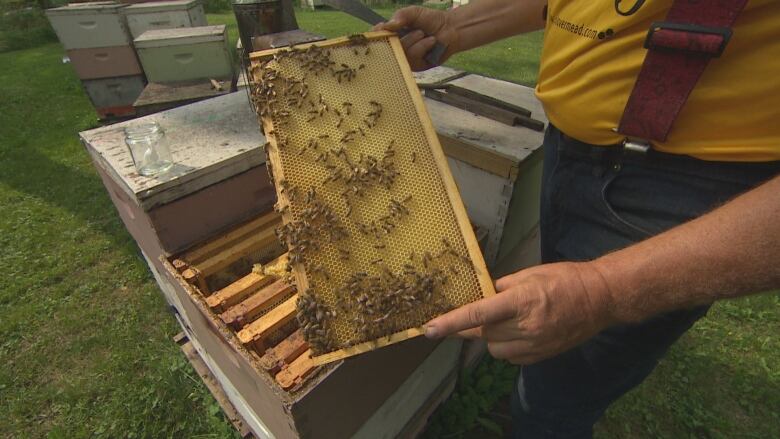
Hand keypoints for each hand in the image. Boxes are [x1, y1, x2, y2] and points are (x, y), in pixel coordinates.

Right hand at [372, 6, 458, 70]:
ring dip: (412, 40)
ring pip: (401, 54)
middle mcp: (398, 49)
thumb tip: (387, 26)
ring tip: (422, 33)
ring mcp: (407, 59)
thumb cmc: (431, 20)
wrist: (450, 28)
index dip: (376, 36)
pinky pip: (413, 59)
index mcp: (394, 35)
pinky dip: (422, 47)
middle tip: (401, 29)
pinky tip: (430, 42)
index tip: (379, 28)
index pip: (378, 39)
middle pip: (387, 49)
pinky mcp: (417, 66)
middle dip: (395, 38)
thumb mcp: (413, 13)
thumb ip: (400, 16)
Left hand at [423, 262, 615, 364]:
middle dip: (481, 322)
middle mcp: (527, 326)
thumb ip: (502, 287)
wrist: (599, 299)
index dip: (450, 322)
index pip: (477, 313)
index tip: (429, 329)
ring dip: (493, 336)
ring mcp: (535, 345)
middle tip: (493, 309)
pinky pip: (510, 357)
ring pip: (494, 348)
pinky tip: (522, 331)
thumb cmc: (565, 280)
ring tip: (511, 320)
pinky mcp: (541, 356)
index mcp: (522, 301)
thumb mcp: (530, 274)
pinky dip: (508, 346)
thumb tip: (482, 296)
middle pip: (484, 332)